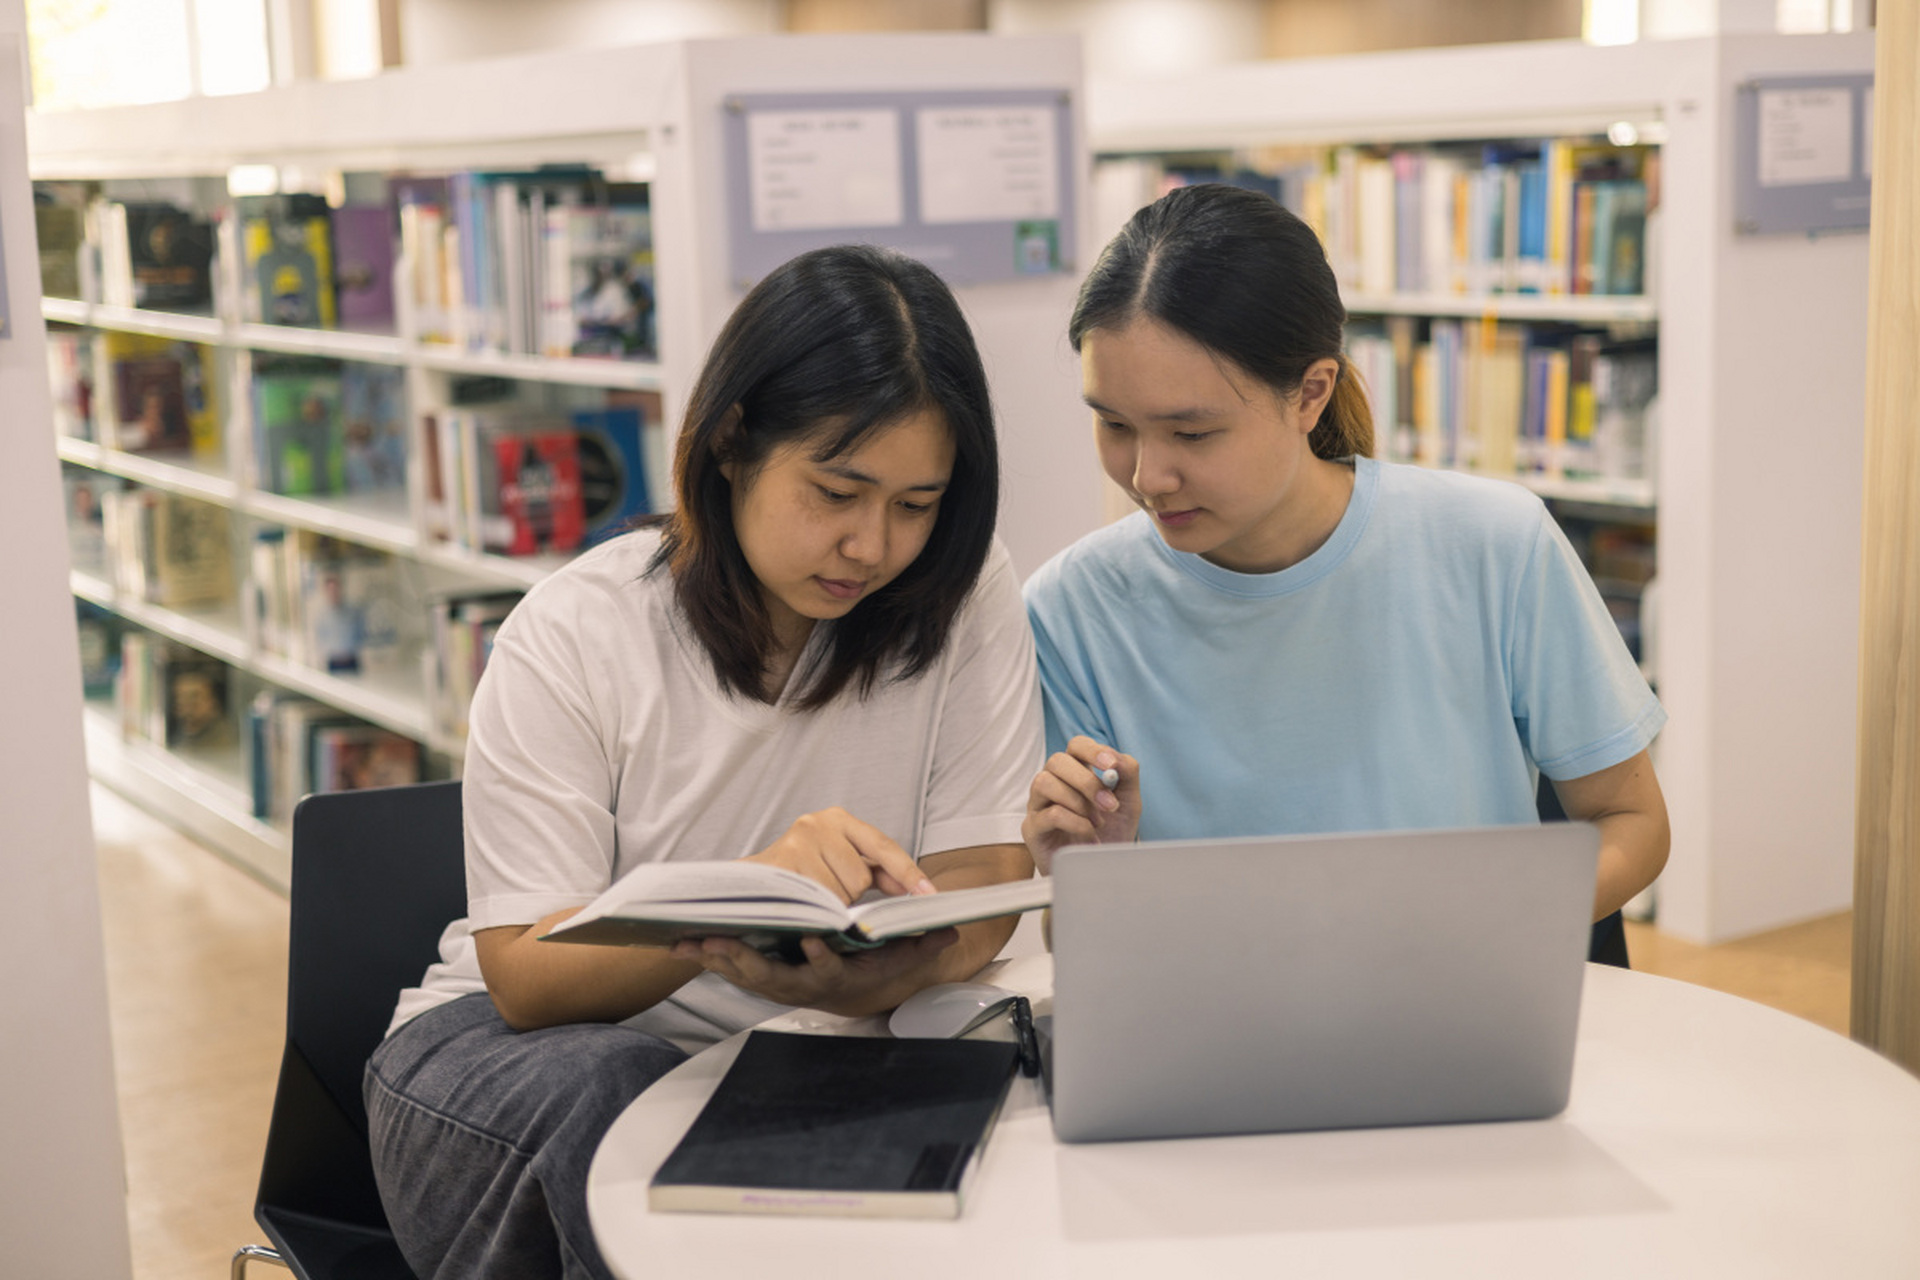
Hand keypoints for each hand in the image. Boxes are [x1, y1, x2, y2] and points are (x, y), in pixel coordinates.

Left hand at [670, 929, 959, 1016]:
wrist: (843, 988)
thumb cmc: (868, 968)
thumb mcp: (898, 959)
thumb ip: (921, 945)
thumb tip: (951, 931)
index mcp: (834, 977)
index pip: (827, 969)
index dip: (819, 958)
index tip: (812, 940)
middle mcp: (802, 985)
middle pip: (771, 978)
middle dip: (745, 963)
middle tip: (724, 944)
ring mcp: (776, 984)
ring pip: (742, 975)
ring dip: (718, 960)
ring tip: (694, 941)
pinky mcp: (756, 977)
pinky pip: (728, 968)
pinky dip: (706, 957)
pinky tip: (682, 942)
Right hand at [745, 807, 935, 903]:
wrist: (746, 884)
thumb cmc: (800, 872)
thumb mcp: (839, 863)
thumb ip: (876, 871)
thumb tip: (914, 888)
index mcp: (839, 819)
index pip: (883, 846)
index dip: (908, 872)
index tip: (931, 894)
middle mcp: (819, 823)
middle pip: (860, 877)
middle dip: (848, 894)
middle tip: (823, 890)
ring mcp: (798, 841)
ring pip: (838, 892)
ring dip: (829, 904)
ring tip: (809, 896)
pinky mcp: (781, 862)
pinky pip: (816, 900)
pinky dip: (814, 910)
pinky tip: (802, 904)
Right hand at [1022, 736, 1140, 873]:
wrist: (1104, 869)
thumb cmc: (1112, 832)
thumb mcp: (1129, 801)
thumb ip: (1127, 774)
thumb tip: (1116, 758)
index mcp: (1076, 771)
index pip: (1076, 746)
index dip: (1092, 751)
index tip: (1111, 765)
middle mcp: (1053, 783)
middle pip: (1057, 761)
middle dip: (1087, 781)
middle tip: (1109, 805)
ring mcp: (1039, 804)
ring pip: (1044, 782)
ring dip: (1078, 802)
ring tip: (1098, 823)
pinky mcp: (1032, 828)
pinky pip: (1049, 814)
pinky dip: (1076, 823)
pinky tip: (1091, 836)